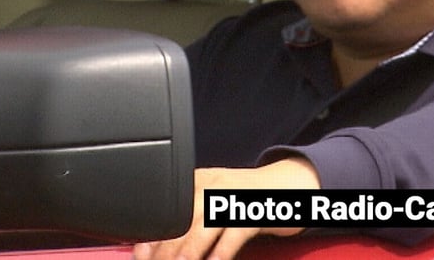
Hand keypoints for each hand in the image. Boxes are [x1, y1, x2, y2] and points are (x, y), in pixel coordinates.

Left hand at [133, 156, 319, 259]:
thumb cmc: (250, 200)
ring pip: (202, 228)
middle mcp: (214, 184)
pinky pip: (232, 235)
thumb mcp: (217, 200)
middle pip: (181, 221)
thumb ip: (192, 218)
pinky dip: (220, 254)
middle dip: (164, 251)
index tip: (141, 256)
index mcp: (200, 180)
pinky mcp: (254, 212)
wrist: (291, 185)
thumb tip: (158, 247)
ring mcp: (235, 197)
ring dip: (186, 253)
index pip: (169, 210)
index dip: (152, 237)